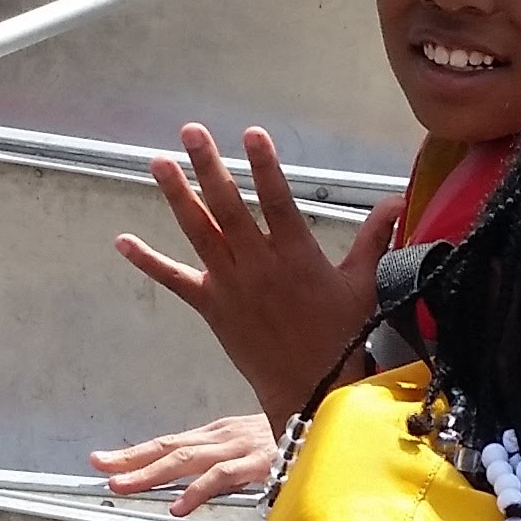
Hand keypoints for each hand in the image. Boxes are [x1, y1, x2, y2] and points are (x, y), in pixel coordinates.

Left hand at [93, 411, 285, 515]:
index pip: (169, 443)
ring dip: (151, 473)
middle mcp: (222, 437)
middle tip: (98, 466)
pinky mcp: (259, 462)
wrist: (332, 426)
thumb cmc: (295, 443)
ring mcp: (239, 447)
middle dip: (131, 458)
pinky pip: (223, 477)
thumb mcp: (252, 451)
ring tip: (123, 485)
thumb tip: (197, 484)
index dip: (135, 452)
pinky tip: (178, 507)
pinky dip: (198, 491)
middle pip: (168, 448)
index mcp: (218, 434)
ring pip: (186, 460)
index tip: (103, 460)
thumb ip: (226, 466)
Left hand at [116, 125, 389, 419]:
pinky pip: (175, 281)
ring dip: (177, 196)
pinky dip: (148, 262)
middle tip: (191, 131)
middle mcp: (259, 266)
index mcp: (297, 256)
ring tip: (157, 162)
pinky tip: (122, 241)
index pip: (278, 201)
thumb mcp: (364, 283)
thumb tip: (398, 199)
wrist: (310, 388)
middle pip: (229, 208)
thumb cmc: (342, 335)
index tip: (252, 134)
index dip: (265, 167)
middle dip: (209, 166)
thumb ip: (375, 237)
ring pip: (199, 233)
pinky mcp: (211, 307)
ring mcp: (231, 286)